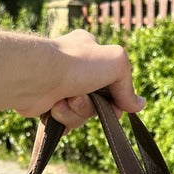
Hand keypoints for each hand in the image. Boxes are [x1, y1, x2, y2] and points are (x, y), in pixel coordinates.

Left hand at [15, 29, 144, 127]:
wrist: (35, 77)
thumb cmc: (75, 65)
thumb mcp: (116, 63)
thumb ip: (128, 85)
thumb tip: (138, 105)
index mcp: (91, 52)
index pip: (113, 80)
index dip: (117, 98)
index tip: (117, 107)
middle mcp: (75, 68)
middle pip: (98, 101)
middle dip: (92, 106)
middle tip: (79, 98)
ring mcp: (60, 86)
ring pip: (81, 114)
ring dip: (76, 112)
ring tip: (63, 101)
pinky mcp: (47, 104)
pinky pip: (64, 122)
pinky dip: (62, 119)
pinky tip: (54, 109)